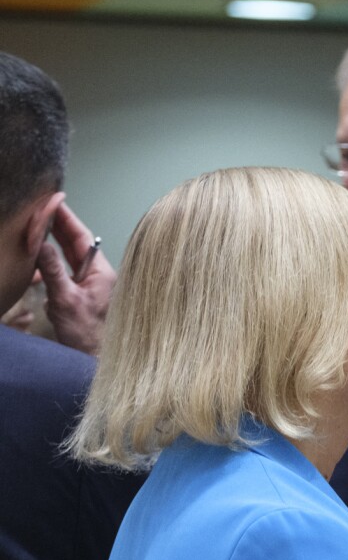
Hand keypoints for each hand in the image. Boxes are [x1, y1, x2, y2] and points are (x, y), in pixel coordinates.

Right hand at [37, 201, 114, 354]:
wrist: (93, 358)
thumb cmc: (87, 334)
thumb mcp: (65, 299)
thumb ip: (53, 270)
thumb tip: (40, 243)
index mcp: (100, 271)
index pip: (81, 237)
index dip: (67, 218)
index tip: (55, 201)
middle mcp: (96, 275)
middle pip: (74, 244)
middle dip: (56, 226)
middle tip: (40, 208)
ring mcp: (88, 285)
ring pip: (66, 258)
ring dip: (50, 245)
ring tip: (34, 230)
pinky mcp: (78, 296)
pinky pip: (62, 274)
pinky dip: (48, 268)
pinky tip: (35, 268)